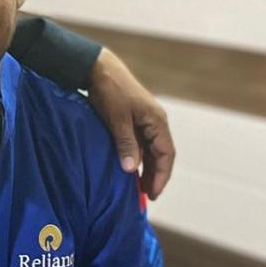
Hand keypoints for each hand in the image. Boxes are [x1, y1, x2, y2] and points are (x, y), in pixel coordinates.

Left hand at [87, 48, 174, 199]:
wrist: (99, 70)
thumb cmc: (110, 92)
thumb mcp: (117, 120)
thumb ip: (126, 144)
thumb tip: (132, 170)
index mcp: (157, 121)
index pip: (166, 154)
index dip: (161, 175)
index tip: (152, 193)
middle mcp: (155, 122)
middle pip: (161, 155)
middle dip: (155, 176)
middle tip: (146, 196)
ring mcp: (145, 122)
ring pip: (151, 151)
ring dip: (147, 169)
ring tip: (138, 188)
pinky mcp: (134, 121)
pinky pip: (141, 145)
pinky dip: (138, 159)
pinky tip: (130, 170)